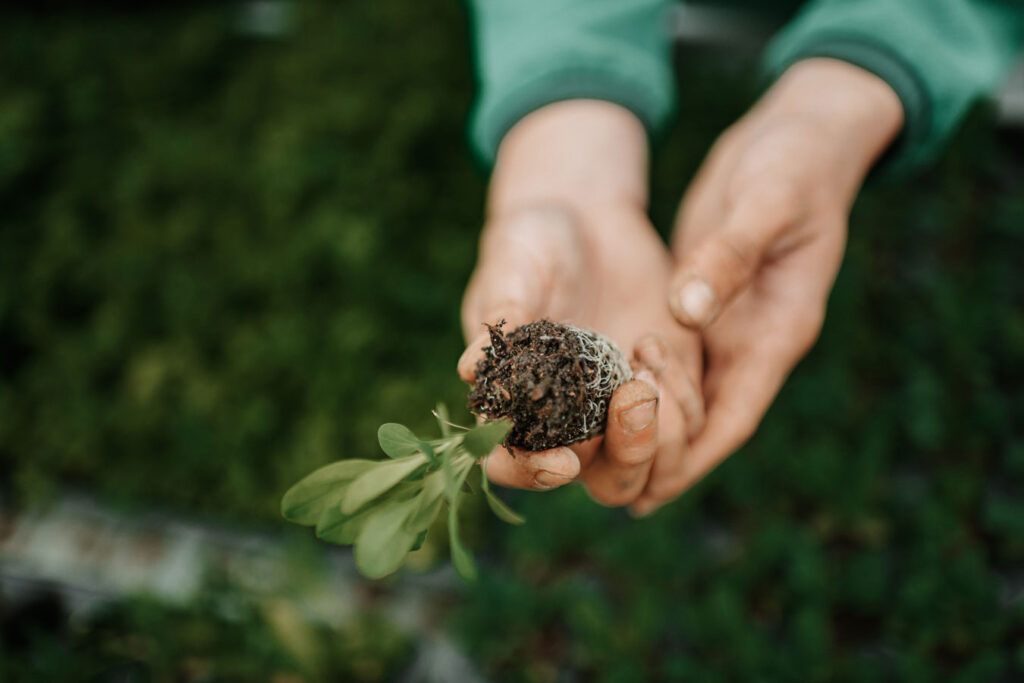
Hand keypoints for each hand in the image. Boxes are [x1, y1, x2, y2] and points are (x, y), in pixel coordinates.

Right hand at [457, 100, 703, 506]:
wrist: (585, 219)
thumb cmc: (531, 244)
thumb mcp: (512, 269)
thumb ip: (502, 316)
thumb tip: (470, 368)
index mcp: (517, 407)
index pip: (513, 465)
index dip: (533, 476)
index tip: (562, 462)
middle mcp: (573, 424)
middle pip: (605, 481)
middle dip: (627, 454)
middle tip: (634, 395)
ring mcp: (623, 411)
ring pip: (656, 467)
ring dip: (664, 432)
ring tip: (648, 360)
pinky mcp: (667, 387)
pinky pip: (692, 423)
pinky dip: (684, 396)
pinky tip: (654, 342)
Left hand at [632, 59, 902, 515]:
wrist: (796, 139)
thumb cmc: (795, 166)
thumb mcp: (766, 204)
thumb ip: (730, 256)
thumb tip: (685, 310)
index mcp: (778, 329)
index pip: (736, 413)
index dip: (694, 455)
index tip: (651, 493)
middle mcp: (751, 341)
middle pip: (706, 421)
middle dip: (660, 453)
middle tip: (604, 480)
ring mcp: (727, 326)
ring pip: (685, 397)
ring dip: (643, 424)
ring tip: (588, 455)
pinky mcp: (701, 305)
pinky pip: (669, 359)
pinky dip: (636, 381)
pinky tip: (592, 395)